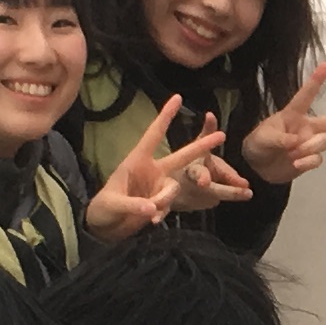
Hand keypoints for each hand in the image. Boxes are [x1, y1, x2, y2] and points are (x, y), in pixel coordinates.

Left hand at [85, 92, 234, 239]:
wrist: (105, 227)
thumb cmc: (103, 208)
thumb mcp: (113, 204)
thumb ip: (133, 205)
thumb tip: (153, 209)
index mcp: (138, 160)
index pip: (154, 134)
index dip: (165, 116)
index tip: (178, 97)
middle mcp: (152, 170)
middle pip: (181, 155)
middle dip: (201, 146)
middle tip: (222, 135)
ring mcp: (158, 186)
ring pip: (175, 187)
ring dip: (165, 199)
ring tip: (149, 212)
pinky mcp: (161, 203)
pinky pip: (169, 205)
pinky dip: (161, 213)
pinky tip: (151, 221)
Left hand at [238, 61, 325, 188]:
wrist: (258, 167)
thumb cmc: (259, 144)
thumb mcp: (262, 138)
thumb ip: (278, 139)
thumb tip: (295, 142)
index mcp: (294, 115)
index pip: (306, 95)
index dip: (316, 80)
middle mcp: (307, 127)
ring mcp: (310, 143)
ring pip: (325, 141)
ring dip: (309, 148)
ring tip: (292, 154)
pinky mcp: (310, 159)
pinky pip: (318, 159)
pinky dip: (307, 162)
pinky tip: (295, 163)